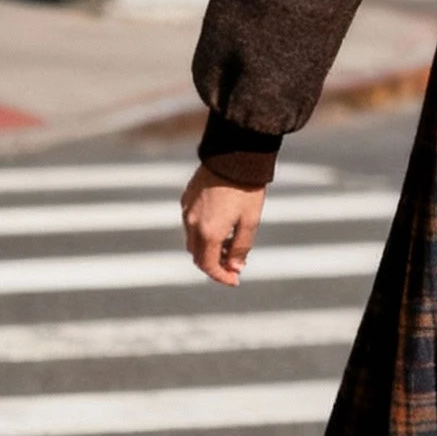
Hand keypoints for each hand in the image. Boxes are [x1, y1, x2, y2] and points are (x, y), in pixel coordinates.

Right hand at [181, 166, 266, 285]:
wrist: (233, 155)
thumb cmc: (246, 189)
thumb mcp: (250, 221)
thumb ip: (241, 247)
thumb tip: (235, 267)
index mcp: (209, 233)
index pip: (209, 266)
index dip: (221, 276)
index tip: (235, 280)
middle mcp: (192, 224)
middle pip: (198, 255)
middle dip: (215, 264)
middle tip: (234, 264)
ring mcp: (187, 210)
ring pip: (192, 241)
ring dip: (208, 249)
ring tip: (230, 244)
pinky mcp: (186, 198)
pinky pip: (190, 223)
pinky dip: (202, 233)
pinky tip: (219, 226)